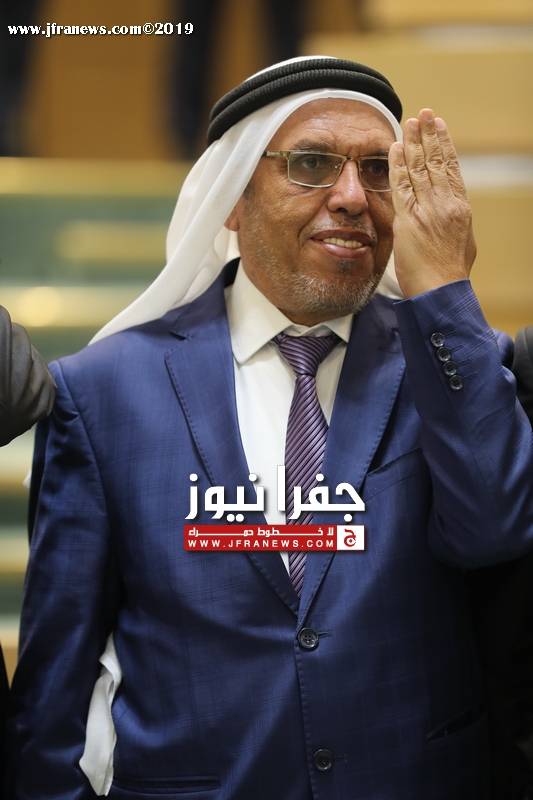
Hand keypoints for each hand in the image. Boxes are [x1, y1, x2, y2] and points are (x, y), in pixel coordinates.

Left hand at [388, 109, 475, 298]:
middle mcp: (445, 204)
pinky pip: (401, 186)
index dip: (444, 145)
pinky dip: (399, 165)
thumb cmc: (450, 273)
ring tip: (410, 122)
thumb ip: (453, 222)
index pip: (451, 169)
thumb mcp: (462, 241)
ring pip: (420, 168)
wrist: (441, 290)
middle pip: (436, 162)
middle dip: (429, 135)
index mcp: (460, 207)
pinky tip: (397, 148)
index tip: (439, 127)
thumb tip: (449, 213)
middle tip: (424, 114)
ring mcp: (427, 210)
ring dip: (414, 142)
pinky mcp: (408, 219)